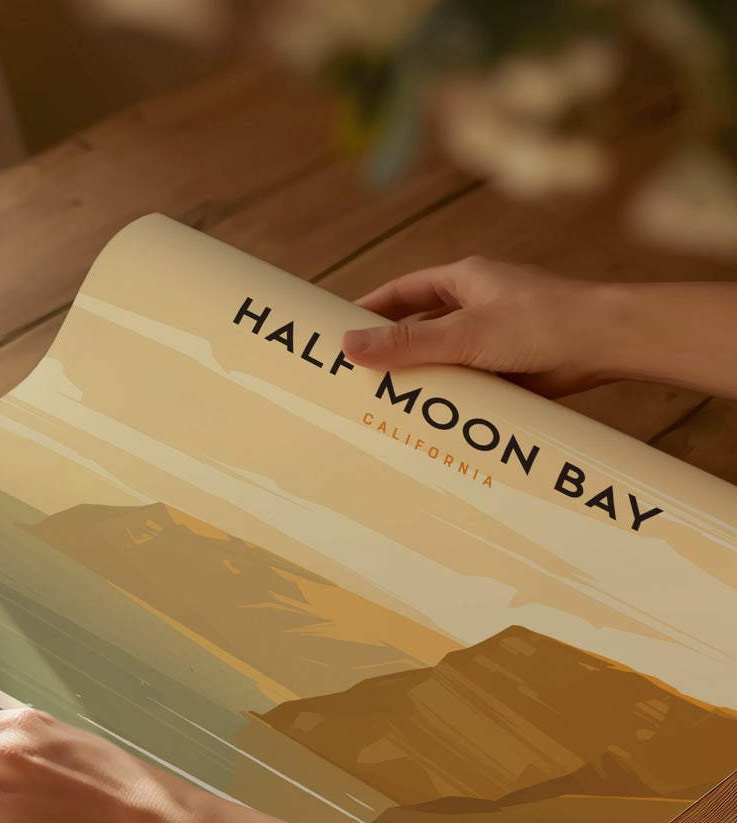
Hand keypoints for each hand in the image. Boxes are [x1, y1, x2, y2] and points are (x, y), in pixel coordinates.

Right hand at [341, 256, 609, 395]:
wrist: (606, 344)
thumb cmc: (541, 322)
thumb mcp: (463, 333)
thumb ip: (406, 343)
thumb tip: (348, 346)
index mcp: (466, 281)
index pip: (404, 292)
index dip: (370, 309)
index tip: (340, 330)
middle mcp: (479, 305)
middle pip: (421, 327)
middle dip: (391, 350)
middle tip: (355, 375)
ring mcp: (495, 338)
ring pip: (444, 358)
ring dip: (421, 378)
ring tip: (385, 404)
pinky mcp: (510, 368)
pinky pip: (468, 383)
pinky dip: (450, 398)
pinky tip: (430, 418)